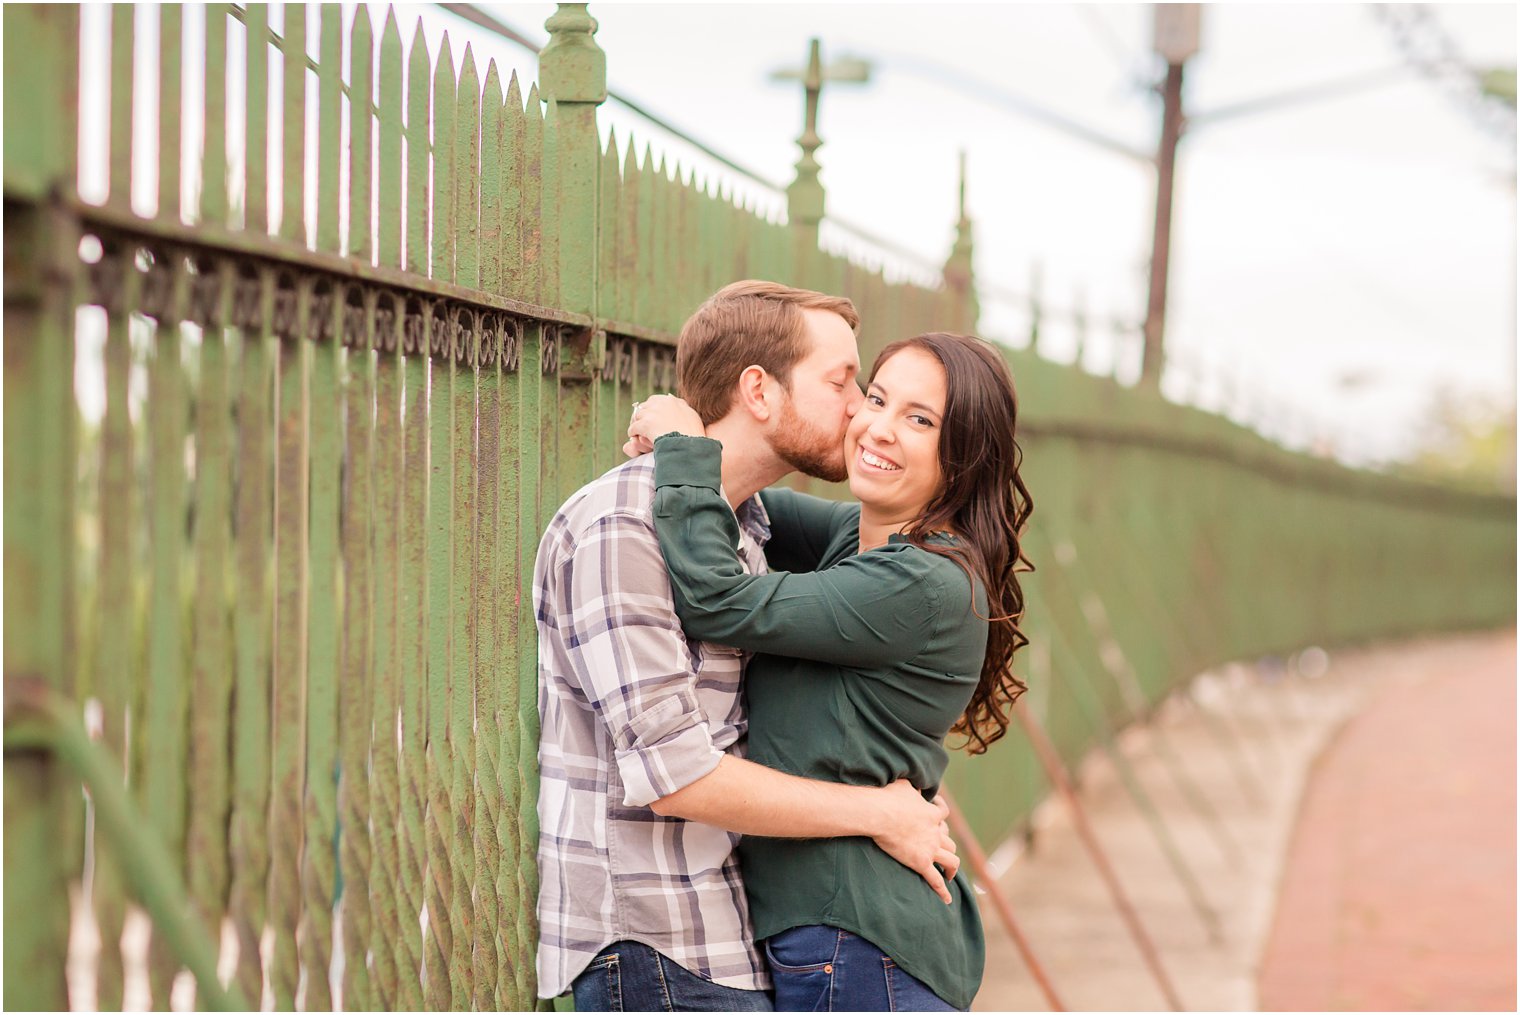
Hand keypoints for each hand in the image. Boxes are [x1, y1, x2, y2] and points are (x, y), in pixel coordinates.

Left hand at [625, 394, 704, 459]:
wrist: (689, 447)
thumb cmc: (694, 437)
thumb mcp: (693, 418)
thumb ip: (684, 410)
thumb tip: (681, 403)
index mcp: (674, 401)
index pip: (657, 400)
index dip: (652, 409)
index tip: (652, 416)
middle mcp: (663, 403)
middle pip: (646, 405)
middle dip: (643, 414)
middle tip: (641, 423)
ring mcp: (654, 412)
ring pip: (638, 415)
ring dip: (636, 423)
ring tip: (636, 431)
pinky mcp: (646, 424)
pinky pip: (634, 427)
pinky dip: (632, 431)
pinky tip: (633, 436)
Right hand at [870, 780, 960, 904]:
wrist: (879, 813)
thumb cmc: (888, 797)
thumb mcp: (903, 785)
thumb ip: (910, 786)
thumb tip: (911, 781)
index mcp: (931, 813)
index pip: (943, 814)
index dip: (941, 814)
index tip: (937, 813)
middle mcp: (935, 832)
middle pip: (949, 841)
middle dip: (946, 844)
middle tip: (939, 848)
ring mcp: (930, 849)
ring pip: (951, 860)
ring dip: (952, 867)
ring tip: (949, 873)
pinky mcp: (921, 863)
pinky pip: (935, 880)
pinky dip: (942, 890)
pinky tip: (947, 900)